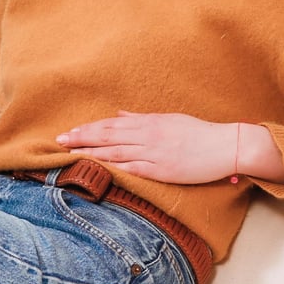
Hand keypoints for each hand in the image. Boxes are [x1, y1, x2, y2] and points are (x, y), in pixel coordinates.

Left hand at [56, 111, 237, 184]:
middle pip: (107, 135)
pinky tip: (96, 168)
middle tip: (59, 141)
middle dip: (81, 138)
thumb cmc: (199, 133)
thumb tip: (120, 114)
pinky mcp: (162, 169)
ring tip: (69, 154)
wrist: (225, 146)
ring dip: (90, 152)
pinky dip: (112, 166)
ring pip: (115, 151)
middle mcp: (148, 135)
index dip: (88, 129)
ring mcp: (154, 153)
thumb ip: (142, 119)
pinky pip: (132, 167)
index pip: (111, 125)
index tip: (69, 132)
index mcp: (149, 123)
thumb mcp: (169, 120)